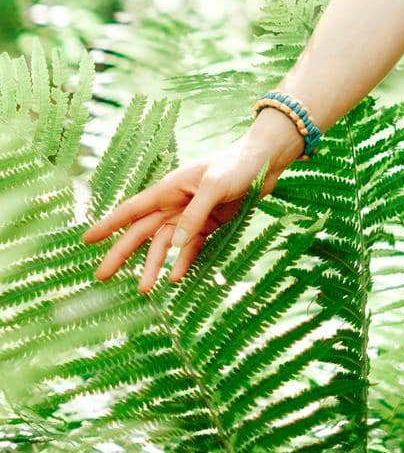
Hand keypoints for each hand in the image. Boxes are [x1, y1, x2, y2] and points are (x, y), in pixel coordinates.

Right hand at [80, 136, 284, 294]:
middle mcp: (175, 203)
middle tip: (102, 275)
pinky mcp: (209, 224)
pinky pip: (190, 247)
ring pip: (164, 244)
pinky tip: (174, 278)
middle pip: (142, 232)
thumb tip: (173, 245)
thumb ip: (194, 215)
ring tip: (144, 290)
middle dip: (121, 253)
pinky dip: (182, 262)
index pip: (132, 209)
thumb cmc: (237, 165)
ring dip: (153, 265)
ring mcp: (191, 215)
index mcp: (170, 188)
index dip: (109, 224)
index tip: (86, 239)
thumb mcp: (215, 186)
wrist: (266, 162)